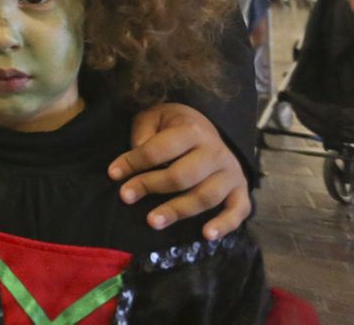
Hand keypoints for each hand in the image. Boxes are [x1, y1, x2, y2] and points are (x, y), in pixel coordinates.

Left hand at [108, 103, 250, 238]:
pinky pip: (238, 210)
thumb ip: (144, 133)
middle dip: (151, 186)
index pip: (159, 149)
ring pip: (205, 196)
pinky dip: (225, 224)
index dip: (134, 162)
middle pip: (182, 175)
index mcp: (192, 130)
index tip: (113, 174)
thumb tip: (136, 157)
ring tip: (152, 222)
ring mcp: (231, 172)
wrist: (207, 127)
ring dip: (178, 211)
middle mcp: (215, 152)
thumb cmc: (173, 126)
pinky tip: (207, 235)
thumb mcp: (154, 117)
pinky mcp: (240, 190)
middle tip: (125, 197)